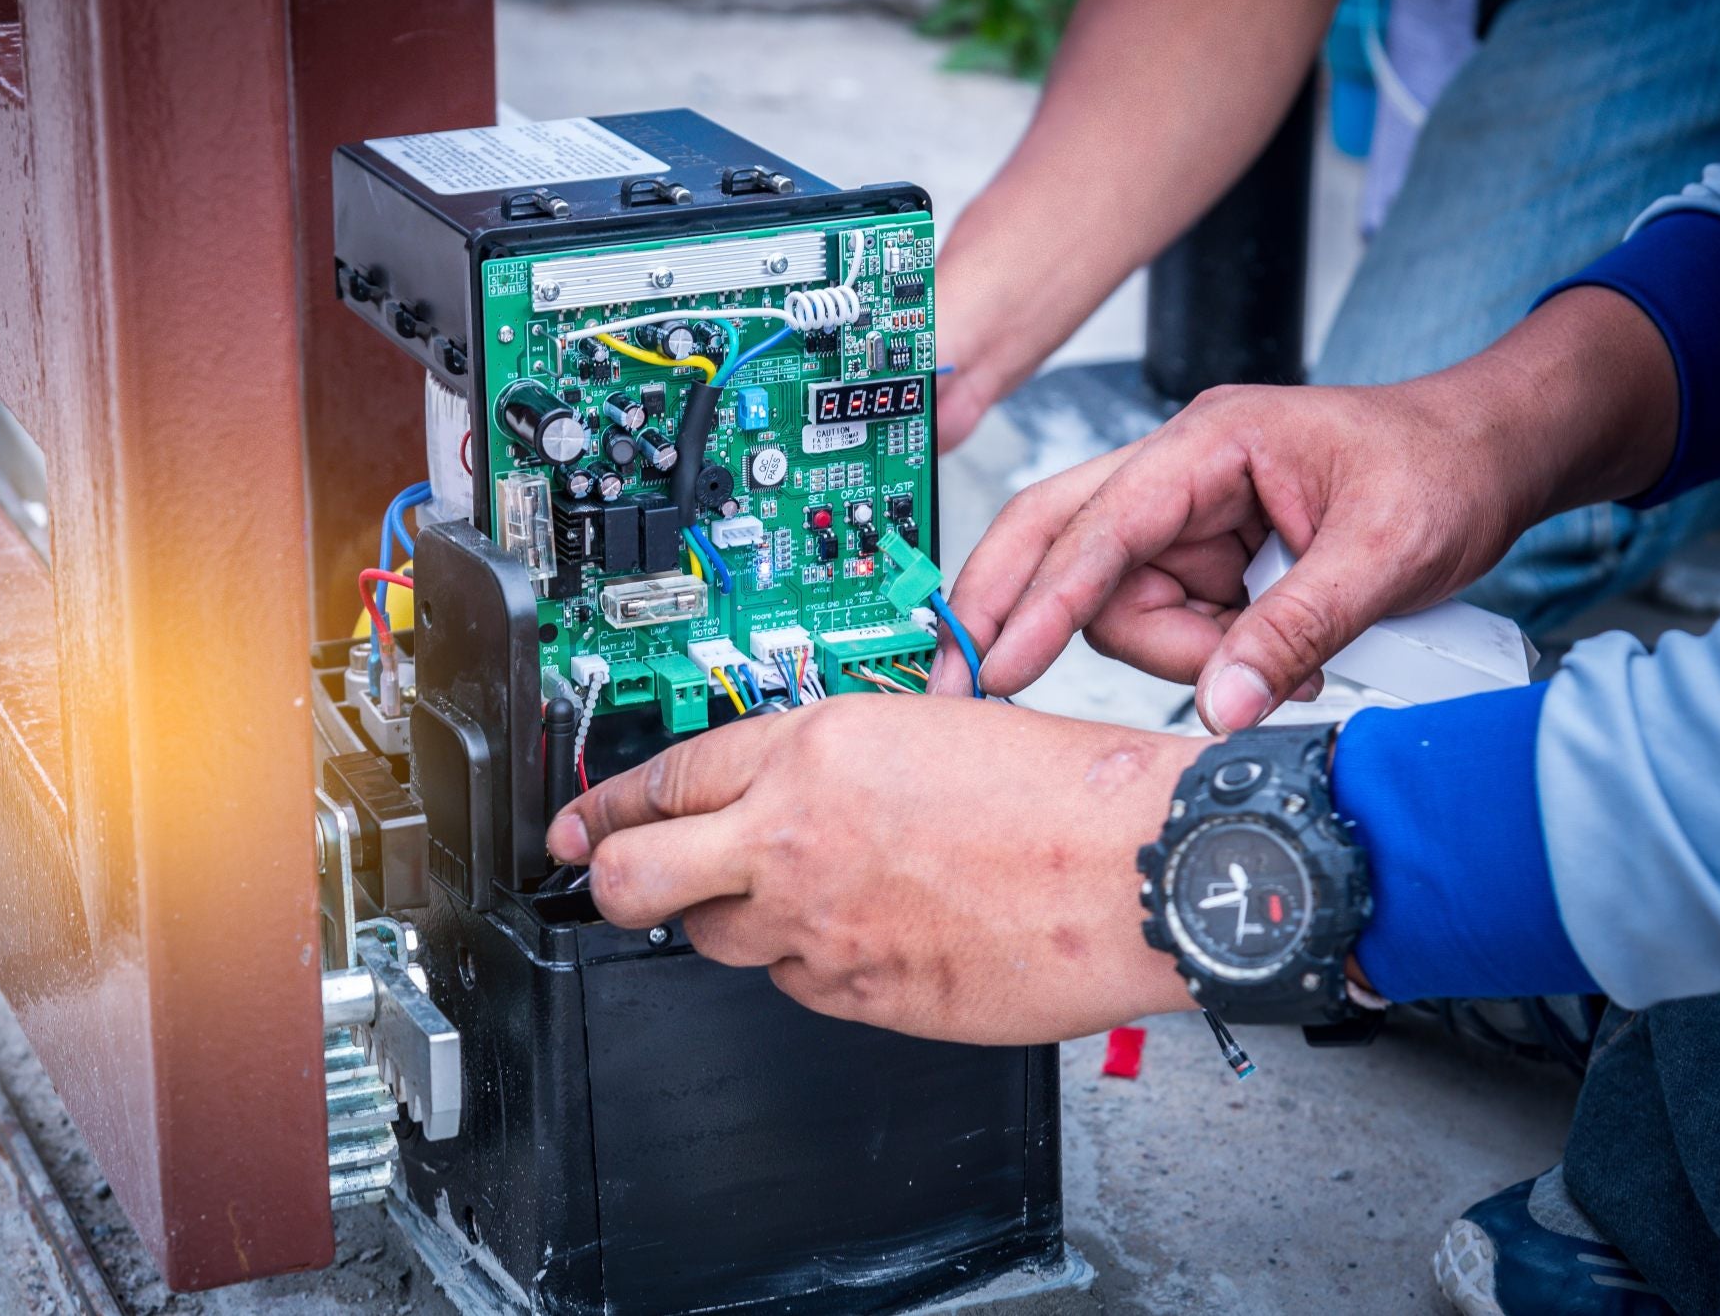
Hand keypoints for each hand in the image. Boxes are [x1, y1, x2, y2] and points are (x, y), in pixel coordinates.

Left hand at [544, 695, 1202, 1044]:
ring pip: (717, 941)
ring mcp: (820, 926)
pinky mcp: (857, 995)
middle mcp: (795, 837)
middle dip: (608, 878)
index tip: (584, 821)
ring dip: (737, 922)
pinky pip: (797, 986)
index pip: (664, 778)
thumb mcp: (922, 725)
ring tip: (811, 898)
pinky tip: (873, 935)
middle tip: (609, 876)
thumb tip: (771, 790)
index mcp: (812, 749)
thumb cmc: (1059, 790)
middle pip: (634, 878)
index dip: (608, 805)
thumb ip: (826, 760)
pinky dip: (814, 965)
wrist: (1134, 868)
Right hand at [932, 287, 1679, 729]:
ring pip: (1113, 603)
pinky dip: (1200, 657)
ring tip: (1278, 671)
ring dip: (1173, 656)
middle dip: (1013, 610)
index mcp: (1209, 445)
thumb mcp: (1385, 554)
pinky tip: (1265, 664)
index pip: (1099, 526)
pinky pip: (1161, 620)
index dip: (1043, 600)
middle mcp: (1178, 476)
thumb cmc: (1444, 469)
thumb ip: (1296, 630)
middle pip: (1056, 542)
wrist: (1493, 454)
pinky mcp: (1202, 557)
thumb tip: (1222, 708)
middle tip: (971, 683)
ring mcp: (1184, 518)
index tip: (997, 665)